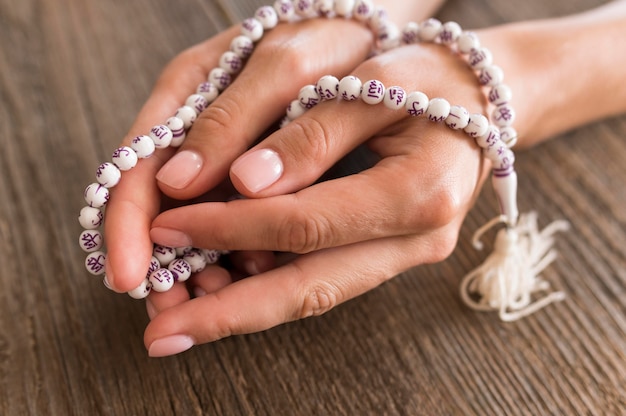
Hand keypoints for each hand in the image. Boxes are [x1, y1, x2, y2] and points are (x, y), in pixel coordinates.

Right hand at [104, 19, 372, 292]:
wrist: (368, 31)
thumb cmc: (329, 36)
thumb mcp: (284, 64)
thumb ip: (234, 117)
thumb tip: (182, 183)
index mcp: (187, 92)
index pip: (138, 166)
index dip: (129, 225)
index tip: (130, 276)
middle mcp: (199, 129)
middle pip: (158, 204)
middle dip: (160, 261)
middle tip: (168, 312)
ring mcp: (227, 155)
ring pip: (197, 220)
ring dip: (199, 265)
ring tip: (210, 302)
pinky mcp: (259, 176)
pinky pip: (239, 219)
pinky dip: (238, 252)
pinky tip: (251, 274)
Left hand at [144, 43, 491, 355]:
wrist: (481, 101)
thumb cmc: (433, 79)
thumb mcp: (375, 84)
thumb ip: (314, 135)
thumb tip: (245, 183)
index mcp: (417, 195)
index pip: (304, 225)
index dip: (229, 228)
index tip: (167, 225)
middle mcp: (415, 240)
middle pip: (310, 289)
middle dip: (229, 314)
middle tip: (162, 334)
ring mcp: (404, 254)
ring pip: (315, 293)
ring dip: (245, 309)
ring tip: (182, 315)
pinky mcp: (389, 254)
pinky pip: (325, 278)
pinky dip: (272, 286)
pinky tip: (226, 285)